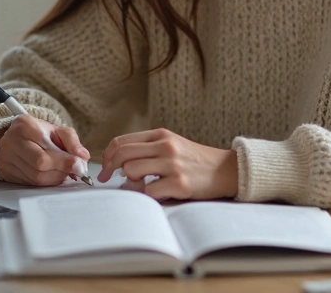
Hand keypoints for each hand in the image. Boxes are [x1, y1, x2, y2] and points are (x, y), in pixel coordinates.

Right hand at [0, 114, 90, 185]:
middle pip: (39, 166)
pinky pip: (29, 183)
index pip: (45, 152)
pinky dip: (45, 181)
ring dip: (55, 177)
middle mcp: (10, 142)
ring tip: (63, 170)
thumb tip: (83, 158)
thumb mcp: (58, 130)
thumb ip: (73, 142)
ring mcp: (5, 158)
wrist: (18, 136)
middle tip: (74, 170)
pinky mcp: (5, 171)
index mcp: (24, 126)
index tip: (79, 165)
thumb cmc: (41, 133)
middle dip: (61, 170)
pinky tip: (51, 174)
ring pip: (35, 177)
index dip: (64, 162)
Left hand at [97, 128, 237, 200]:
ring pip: (131, 170)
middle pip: (122, 154)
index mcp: (161, 135)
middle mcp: (166, 147)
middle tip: (106, 179)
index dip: (107, 155)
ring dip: (131, 182)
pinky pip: (148, 191)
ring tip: (142, 185)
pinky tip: (156, 194)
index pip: (121, 141)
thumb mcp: (173, 145)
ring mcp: (173, 165)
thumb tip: (117, 162)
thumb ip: (148, 148)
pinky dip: (146, 196)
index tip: (104, 167)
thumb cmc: (195, 161)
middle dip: (108, 168)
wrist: (226, 170)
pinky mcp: (179, 183)